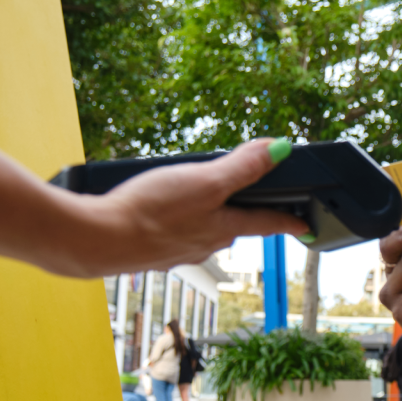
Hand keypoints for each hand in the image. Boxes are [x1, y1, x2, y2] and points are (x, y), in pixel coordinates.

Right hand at [86, 138, 308, 272]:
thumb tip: (281, 149)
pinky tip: (161, 214)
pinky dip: (175, 222)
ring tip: (201, 201)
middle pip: (234, 226)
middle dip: (243, 214)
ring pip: (202, 231)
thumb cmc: (152, 212)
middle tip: (250, 202)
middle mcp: (205, 245)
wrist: (95, 241)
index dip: (290, 221)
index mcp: (224, 229)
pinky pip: (172, 234)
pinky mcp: (149, 251)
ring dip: (207, 217)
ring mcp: (176, 251)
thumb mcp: (204, 181)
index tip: (306, 227)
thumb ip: (243, 167)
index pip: (267, 223)